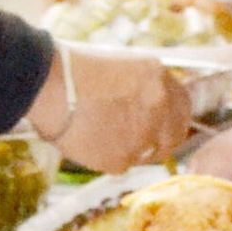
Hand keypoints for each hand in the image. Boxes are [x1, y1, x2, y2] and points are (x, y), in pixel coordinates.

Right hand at [44, 47, 197, 172]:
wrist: (48, 86)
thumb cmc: (73, 71)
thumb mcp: (121, 66)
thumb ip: (144, 86)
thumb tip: (151, 105)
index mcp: (158, 77)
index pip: (183, 107)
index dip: (172, 118)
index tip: (162, 125)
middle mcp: (159, 106)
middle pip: (174, 137)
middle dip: (158, 141)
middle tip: (135, 140)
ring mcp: (143, 134)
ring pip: (146, 153)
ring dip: (129, 149)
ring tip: (100, 135)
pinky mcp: (122, 159)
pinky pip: (121, 164)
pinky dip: (106, 157)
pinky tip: (88, 141)